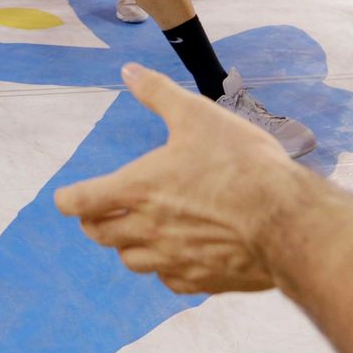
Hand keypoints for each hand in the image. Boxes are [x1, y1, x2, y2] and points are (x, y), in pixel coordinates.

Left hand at [53, 62, 301, 293]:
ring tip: (140, 230)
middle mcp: (148, 229)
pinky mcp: (201, 281)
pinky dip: (165, 267)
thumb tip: (128, 71)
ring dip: (128, 245)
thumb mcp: (196, 114)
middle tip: (102, 212)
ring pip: (132, 260)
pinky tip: (178, 254)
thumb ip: (157, 93)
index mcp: (138, 189)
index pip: (81, 202)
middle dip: (96, 222)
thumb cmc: (240, 163)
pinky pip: (168, 280)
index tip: (67, 197)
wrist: (285, 219)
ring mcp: (173, 259)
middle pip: (100, 235)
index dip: (69, 199)